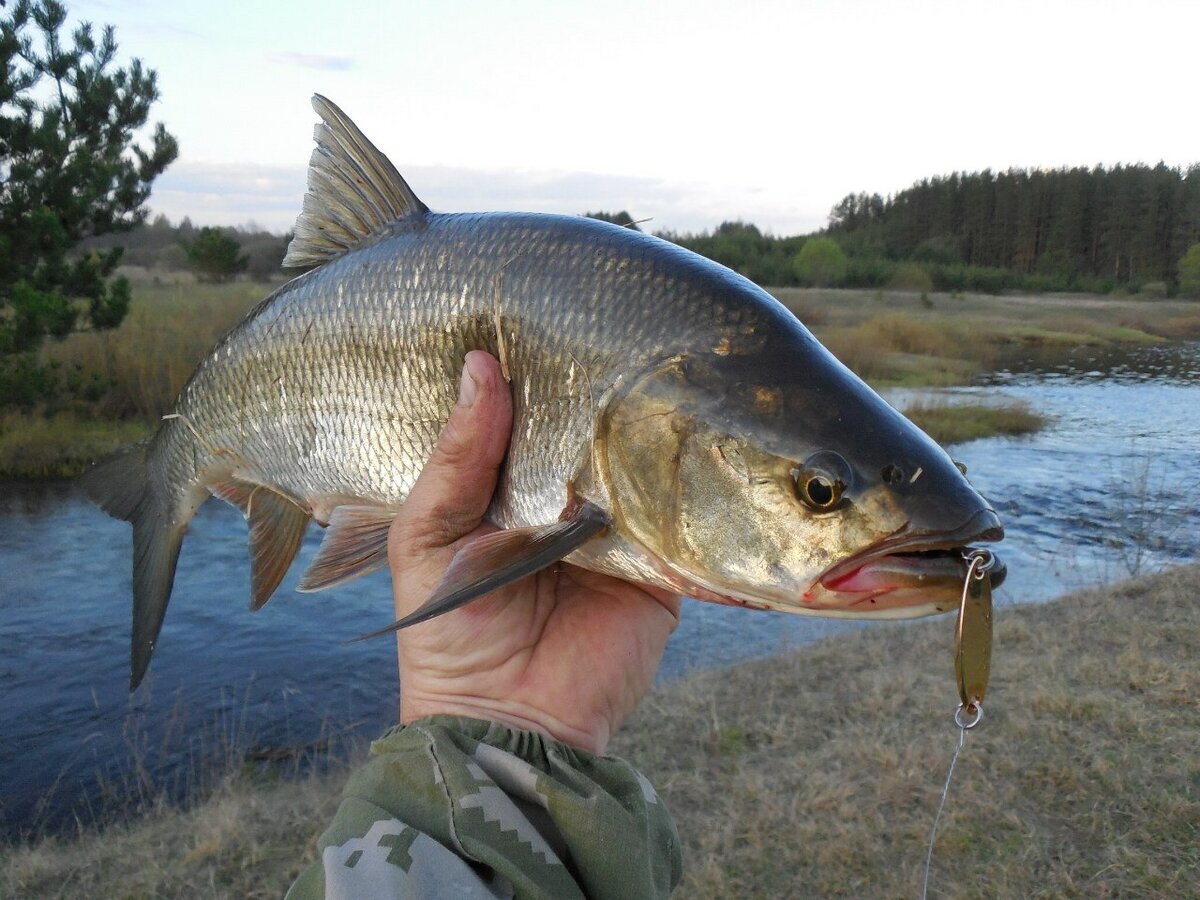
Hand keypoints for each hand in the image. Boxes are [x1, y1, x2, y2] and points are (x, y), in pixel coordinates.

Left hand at [387, 351, 681, 753]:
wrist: (504, 724)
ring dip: (644, 432)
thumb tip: (480, 366)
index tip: (546, 317)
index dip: (532, 376)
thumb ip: (458, 459)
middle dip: (596, 395)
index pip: (526, 420)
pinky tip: (690, 436)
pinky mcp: (660, 567)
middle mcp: (565, 504)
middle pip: (587, 437)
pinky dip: (682, 487)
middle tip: (613, 326)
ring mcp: (617, 533)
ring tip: (659, 363)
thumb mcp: (427, 537)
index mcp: (507, 492)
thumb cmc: (447, 634)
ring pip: (637, 467)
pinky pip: (677, 517)